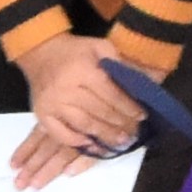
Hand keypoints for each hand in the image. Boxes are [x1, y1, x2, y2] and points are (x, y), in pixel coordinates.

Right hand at [11, 34, 142, 181]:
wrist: (40, 53)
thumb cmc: (74, 51)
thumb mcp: (100, 47)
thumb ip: (123, 63)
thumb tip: (151, 78)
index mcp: (82, 69)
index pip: (110, 93)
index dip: (128, 106)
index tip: (142, 116)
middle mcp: (65, 88)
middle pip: (98, 111)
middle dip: (119, 124)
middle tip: (133, 134)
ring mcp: (52, 104)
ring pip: (83, 125)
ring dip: (104, 136)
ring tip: (120, 143)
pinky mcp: (42, 114)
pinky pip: (60, 134)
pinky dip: (76, 142)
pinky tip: (91, 144)